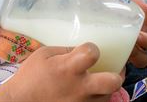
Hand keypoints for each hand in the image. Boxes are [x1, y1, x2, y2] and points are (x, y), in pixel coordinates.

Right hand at [0, 43, 122, 101]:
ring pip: (109, 97)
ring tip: (97, 83)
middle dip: (116, 74)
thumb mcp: (44, 54)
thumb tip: (82, 49)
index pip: (92, 52)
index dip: (92, 48)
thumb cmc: (30, 77)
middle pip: (113, 82)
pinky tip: (89, 95)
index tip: (88, 50)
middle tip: (110, 70)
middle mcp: (80, 88)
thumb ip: (65, 50)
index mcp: (69, 68)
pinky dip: (96, 100)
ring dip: (105, 88)